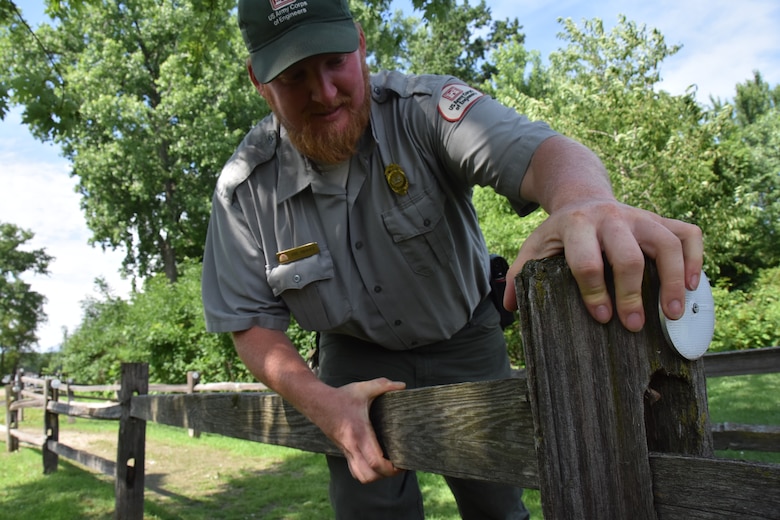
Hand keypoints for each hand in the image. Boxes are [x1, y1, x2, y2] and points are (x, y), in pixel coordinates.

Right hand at [316, 378, 405, 482]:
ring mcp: (346, 451)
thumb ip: (383, 385)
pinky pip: (355, 471)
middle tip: (398, 465)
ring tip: (387, 466)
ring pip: (361, 477)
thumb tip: (402, 385)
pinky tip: (375, 462)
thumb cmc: (341, 397)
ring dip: (375, 476)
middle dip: (386, 475)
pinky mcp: (343, 451)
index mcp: (359, 433)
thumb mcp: (363, 388)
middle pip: (369, 476)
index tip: (402, 462)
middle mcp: (352, 446)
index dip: (391, 468)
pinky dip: (366, 473)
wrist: (316, 403)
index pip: (376, 462)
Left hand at [502, 199, 702, 331]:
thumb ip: (522, 274)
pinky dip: (695, 258)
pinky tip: (691, 286)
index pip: (586, 261)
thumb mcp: (536, 247)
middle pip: (627, 256)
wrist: (582, 197)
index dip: (594, 291)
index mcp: (575, 226)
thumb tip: (510, 307)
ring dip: (671, 280)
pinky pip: (688, 233)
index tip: (602, 318)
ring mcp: (639, 217)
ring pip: (665, 243)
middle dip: (631, 293)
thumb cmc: (560, 233)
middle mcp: (610, 218)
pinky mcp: (660, 219)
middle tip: (632, 325)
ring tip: (672, 314)